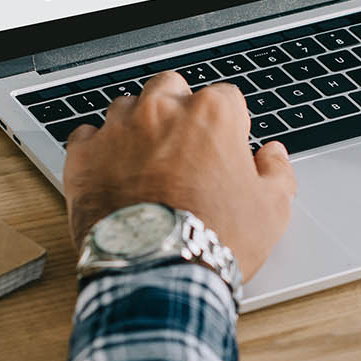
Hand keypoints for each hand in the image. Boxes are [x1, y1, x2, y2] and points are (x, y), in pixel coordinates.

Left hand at [64, 72, 296, 278]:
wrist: (157, 272)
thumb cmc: (215, 239)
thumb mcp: (272, 209)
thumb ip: (276, 171)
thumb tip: (273, 155)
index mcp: (211, 114)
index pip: (226, 97)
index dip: (229, 125)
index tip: (225, 149)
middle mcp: (162, 110)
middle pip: (171, 88)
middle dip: (178, 109)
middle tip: (184, 148)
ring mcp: (118, 130)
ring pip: (126, 107)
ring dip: (136, 127)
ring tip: (145, 163)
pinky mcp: (84, 156)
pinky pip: (87, 137)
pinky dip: (98, 150)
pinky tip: (111, 174)